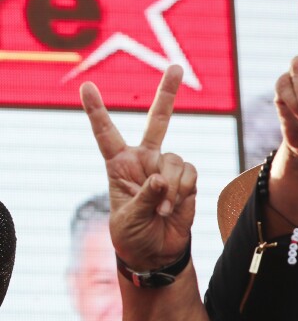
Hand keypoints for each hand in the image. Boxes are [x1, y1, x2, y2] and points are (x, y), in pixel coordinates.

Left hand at [80, 65, 195, 270]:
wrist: (157, 253)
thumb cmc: (133, 235)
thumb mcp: (129, 217)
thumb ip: (146, 195)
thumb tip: (163, 178)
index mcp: (119, 165)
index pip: (106, 133)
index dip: (96, 110)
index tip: (85, 86)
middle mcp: (146, 160)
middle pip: (158, 121)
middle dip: (168, 93)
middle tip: (177, 67)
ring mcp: (168, 168)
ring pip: (176, 159)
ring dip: (172, 187)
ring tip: (163, 209)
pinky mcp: (188, 180)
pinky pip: (190, 173)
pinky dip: (184, 190)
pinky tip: (174, 207)